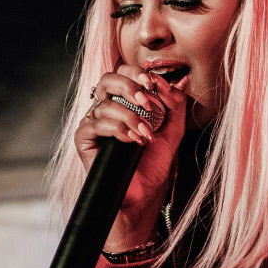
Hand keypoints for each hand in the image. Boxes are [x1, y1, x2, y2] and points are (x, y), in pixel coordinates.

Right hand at [74, 65, 187, 251]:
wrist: (143, 195)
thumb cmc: (154, 164)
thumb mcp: (173, 130)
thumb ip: (177, 104)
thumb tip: (183, 80)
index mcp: (125, 101)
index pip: (125, 73)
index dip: (138, 73)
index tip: (155, 84)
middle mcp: (107, 108)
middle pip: (108, 79)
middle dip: (129, 86)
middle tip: (147, 101)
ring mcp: (94, 123)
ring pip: (104, 104)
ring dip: (130, 116)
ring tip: (145, 134)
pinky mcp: (84, 140)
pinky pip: (95, 124)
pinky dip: (117, 130)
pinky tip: (132, 141)